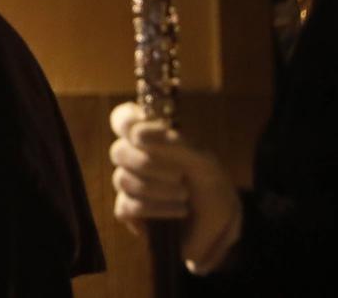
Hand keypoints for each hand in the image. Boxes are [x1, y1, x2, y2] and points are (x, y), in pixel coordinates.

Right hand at [109, 102, 241, 273]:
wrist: (220, 218)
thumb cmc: (208, 179)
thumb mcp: (202, 158)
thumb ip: (175, 141)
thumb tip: (138, 134)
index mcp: (147, 136)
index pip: (121, 120)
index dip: (128, 123)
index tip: (146, 135)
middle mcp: (132, 157)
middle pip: (118, 152)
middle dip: (149, 164)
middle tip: (179, 174)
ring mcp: (129, 184)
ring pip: (123, 180)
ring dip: (158, 189)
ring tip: (185, 195)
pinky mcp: (128, 210)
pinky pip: (127, 207)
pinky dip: (157, 209)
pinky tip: (180, 210)